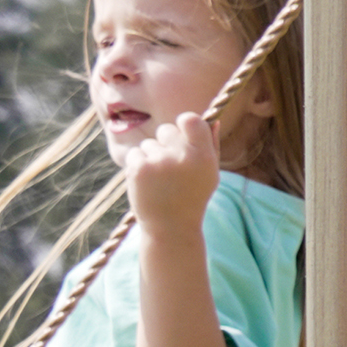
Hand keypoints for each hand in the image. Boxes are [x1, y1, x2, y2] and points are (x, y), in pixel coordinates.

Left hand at [126, 109, 222, 243]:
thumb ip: (211, 146)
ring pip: (149, 143)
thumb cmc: (193, 198)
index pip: (191, 120)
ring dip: (152, 156)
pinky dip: (139, 165)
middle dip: (166, 142)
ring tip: (160, 179)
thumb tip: (211, 120)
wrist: (170, 226)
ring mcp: (158, 161)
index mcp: (203, 156)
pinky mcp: (138, 168)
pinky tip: (148, 182)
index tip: (183, 132)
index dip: (185, 123)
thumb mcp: (209, 174)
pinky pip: (135, 153)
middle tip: (171, 165)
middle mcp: (182, 156)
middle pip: (166, 129)